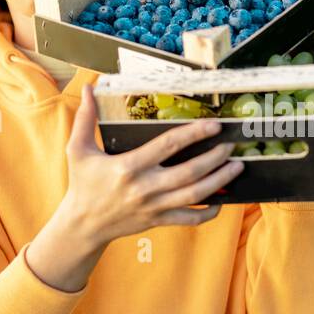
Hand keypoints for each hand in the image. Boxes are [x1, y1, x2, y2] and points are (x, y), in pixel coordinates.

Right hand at [62, 82, 242, 242]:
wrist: (82, 225)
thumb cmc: (83, 184)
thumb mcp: (77, 150)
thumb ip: (85, 119)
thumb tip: (89, 88)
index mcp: (128, 166)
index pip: (167, 146)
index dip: (193, 134)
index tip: (213, 126)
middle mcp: (145, 187)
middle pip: (189, 172)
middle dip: (215, 158)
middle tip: (230, 146)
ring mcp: (154, 206)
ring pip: (194, 194)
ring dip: (219, 181)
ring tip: (236, 167)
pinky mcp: (158, 220)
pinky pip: (189, 218)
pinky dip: (207, 212)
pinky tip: (220, 202)